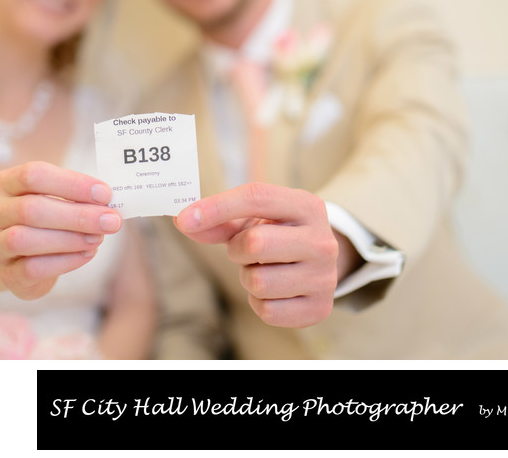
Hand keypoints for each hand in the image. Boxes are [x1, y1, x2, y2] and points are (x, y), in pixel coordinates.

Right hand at [0, 161, 121, 299]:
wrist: (18, 258)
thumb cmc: (44, 221)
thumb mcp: (56, 200)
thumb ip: (77, 198)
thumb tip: (108, 204)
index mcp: (7, 183)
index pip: (34, 175)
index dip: (71, 183)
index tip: (104, 194)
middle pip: (30, 209)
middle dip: (77, 215)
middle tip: (111, 221)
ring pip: (25, 239)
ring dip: (69, 238)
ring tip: (98, 238)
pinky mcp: (5, 274)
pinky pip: (32, 268)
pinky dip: (65, 261)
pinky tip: (86, 254)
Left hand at [174, 182, 337, 327]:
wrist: (317, 263)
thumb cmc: (277, 233)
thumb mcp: (253, 219)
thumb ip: (219, 219)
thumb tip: (183, 220)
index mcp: (306, 206)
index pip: (257, 198)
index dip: (217, 207)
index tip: (185, 218)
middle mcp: (322, 240)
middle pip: (255, 243)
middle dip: (237, 249)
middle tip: (245, 250)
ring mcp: (325, 277)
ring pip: (258, 281)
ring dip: (248, 277)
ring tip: (263, 269)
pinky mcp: (319, 308)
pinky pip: (266, 310)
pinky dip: (259, 302)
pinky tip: (272, 290)